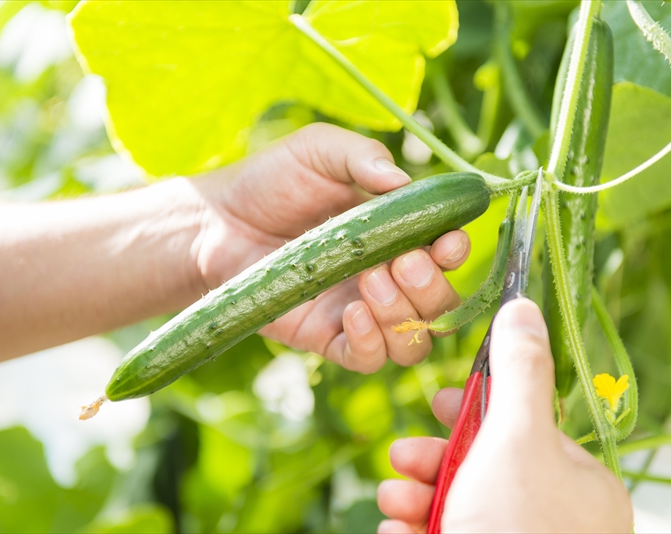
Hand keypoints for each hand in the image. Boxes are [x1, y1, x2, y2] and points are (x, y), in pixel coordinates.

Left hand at [193, 123, 469, 371]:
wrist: (215, 222)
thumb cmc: (269, 181)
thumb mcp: (317, 151)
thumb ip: (361, 156)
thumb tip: (403, 181)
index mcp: (396, 232)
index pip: (446, 254)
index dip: (455, 252)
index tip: (446, 241)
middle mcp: (387, 277)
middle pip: (440, 305)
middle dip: (431, 287)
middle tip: (401, 261)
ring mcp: (360, 311)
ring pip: (413, 341)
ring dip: (404, 316)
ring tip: (370, 280)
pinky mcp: (329, 338)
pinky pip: (370, 360)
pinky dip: (372, 343)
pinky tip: (350, 312)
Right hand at [376, 299, 632, 532]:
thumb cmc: (519, 530)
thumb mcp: (517, 439)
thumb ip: (518, 372)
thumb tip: (524, 305)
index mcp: (577, 482)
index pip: (523, 426)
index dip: (476, 408)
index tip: (438, 398)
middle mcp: (551, 518)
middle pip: (481, 465)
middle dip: (432, 458)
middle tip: (401, 457)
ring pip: (455, 503)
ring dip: (414, 496)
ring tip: (392, 500)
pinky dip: (415, 530)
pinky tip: (397, 531)